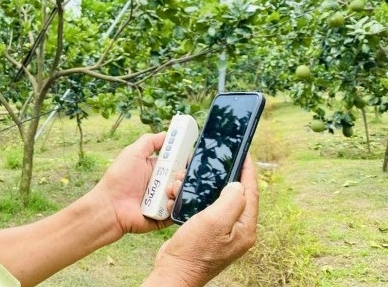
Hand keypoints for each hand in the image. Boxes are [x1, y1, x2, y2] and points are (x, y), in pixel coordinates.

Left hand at [90, 133, 177, 236]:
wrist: (111, 206)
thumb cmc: (119, 178)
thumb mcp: (133, 153)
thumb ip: (149, 142)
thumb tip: (167, 134)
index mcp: (156, 169)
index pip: (177, 162)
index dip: (185, 159)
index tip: (190, 157)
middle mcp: (162, 184)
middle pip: (183, 177)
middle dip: (185, 174)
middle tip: (179, 174)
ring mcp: (164, 200)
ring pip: (183, 193)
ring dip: (180, 188)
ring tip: (171, 188)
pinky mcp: (165, 216)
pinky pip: (178, 210)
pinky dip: (175, 205)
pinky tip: (167, 202)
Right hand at [146, 154, 258, 286]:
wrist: (174, 272)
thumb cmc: (194, 251)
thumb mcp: (215, 222)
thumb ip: (231, 201)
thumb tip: (237, 184)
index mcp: (245, 228)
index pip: (251, 193)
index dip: (248, 171)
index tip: (244, 153)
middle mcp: (237, 230)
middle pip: (235, 194)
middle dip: (223, 176)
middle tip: (217, 161)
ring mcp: (223, 232)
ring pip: (217, 199)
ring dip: (204, 187)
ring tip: (190, 178)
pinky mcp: (208, 233)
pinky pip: (205, 208)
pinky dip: (194, 198)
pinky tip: (182, 193)